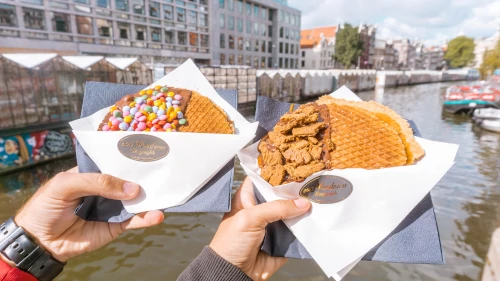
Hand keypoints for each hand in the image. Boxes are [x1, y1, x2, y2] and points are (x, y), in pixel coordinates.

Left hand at [13, 167, 163, 261]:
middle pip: (128, 180)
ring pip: (134, 201)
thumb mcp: (66, 185)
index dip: (128, 159)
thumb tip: (133, 189)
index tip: (148, 153)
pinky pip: (133, 221)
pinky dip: (146, 218)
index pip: (113, 163)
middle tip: (163, 171)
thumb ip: (98, 182)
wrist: (37, 241)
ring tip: (164, 193)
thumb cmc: (45, 206)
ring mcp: (110, 207)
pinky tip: (157, 215)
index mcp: (91, 174)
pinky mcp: (114, 226)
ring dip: (149, 198)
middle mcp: (104, 189)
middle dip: (144, 177)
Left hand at [210, 177, 310, 280]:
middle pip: (282, 195)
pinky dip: (307, 227)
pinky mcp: (283, 240)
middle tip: (313, 182)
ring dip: (304, 208)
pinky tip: (319, 218)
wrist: (234, 274)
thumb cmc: (231, 244)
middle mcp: (261, 209)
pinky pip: (298, 231)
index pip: (264, 179)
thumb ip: (276, 208)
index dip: (277, 172)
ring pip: (293, 212)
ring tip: (320, 197)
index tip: (295, 166)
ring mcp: (273, 225)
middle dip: (296, 191)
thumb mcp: (250, 218)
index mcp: (248, 199)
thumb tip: (302, 203)